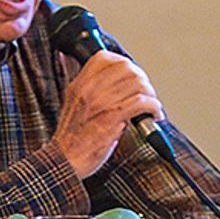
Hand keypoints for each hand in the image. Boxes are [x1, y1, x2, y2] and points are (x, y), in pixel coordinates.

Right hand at [52, 51, 161, 179]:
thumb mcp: (74, 105)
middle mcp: (90, 90)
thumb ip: (89, 91)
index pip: (104, 58)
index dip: (123, 62)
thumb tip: (115, 84)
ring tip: (151, 105)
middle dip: (141, 79)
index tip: (131, 75)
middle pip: (126, 67)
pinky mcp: (113, 118)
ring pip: (137, 83)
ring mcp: (101, 103)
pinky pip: (142, 102)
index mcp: (79, 85)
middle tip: (145, 91)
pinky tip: (154, 114)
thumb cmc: (72, 139)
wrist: (65, 161)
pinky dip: (153, 107)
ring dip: (150, 93)